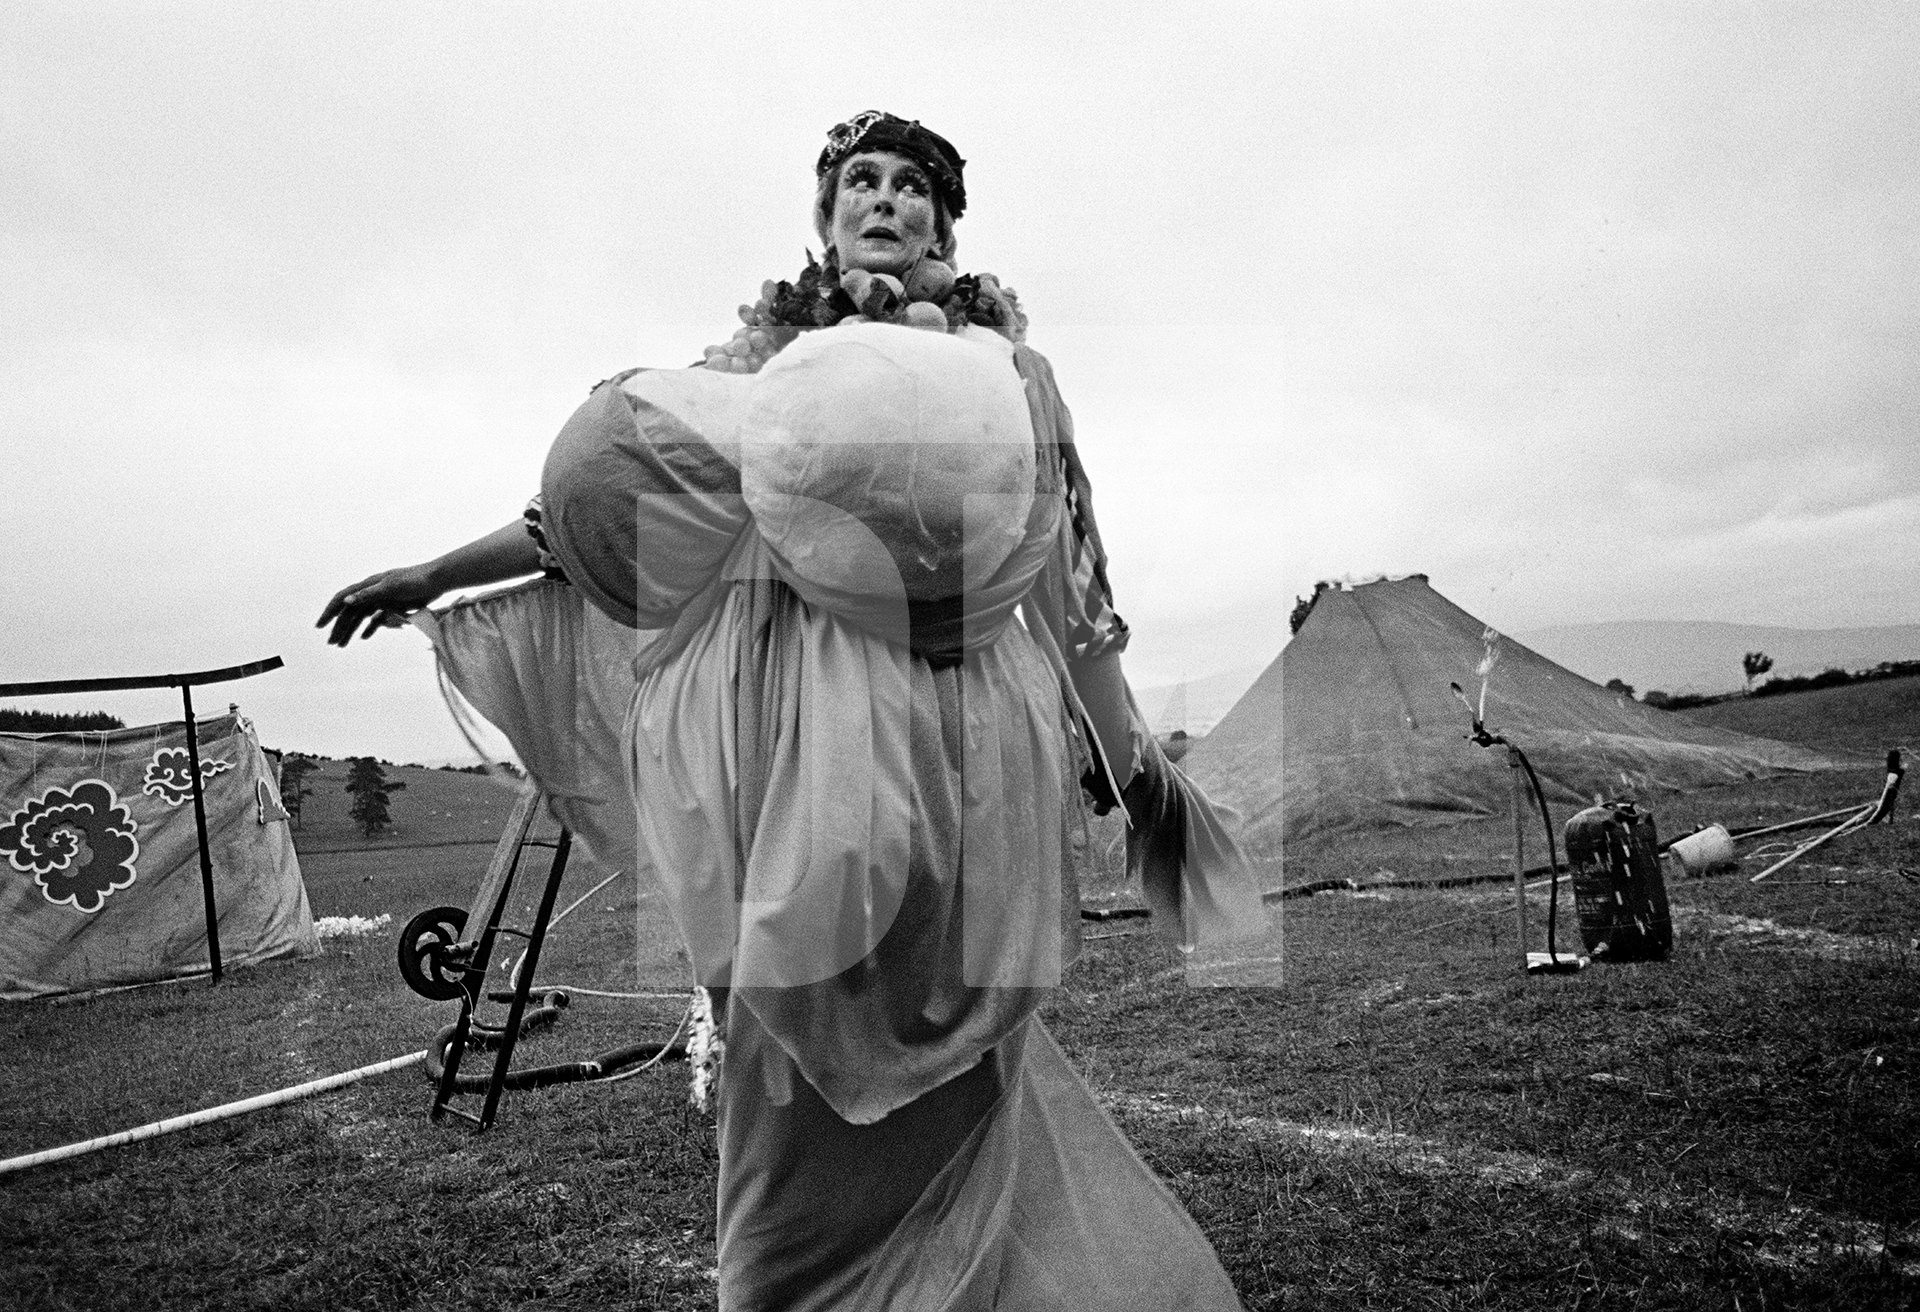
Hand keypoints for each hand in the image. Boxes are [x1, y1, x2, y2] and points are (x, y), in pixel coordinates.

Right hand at [316, 566, 439, 646]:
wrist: (437, 580)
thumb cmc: (415, 580)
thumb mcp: (391, 587)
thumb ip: (368, 594)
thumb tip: (346, 602)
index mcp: (368, 585)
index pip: (343, 599)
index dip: (330, 612)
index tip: (320, 626)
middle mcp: (372, 593)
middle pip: (350, 612)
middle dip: (339, 627)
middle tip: (331, 643)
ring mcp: (382, 600)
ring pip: (361, 618)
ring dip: (351, 630)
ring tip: (342, 645)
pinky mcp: (393, 606)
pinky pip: (377, 619)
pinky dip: (370, 628)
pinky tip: (363, 637)